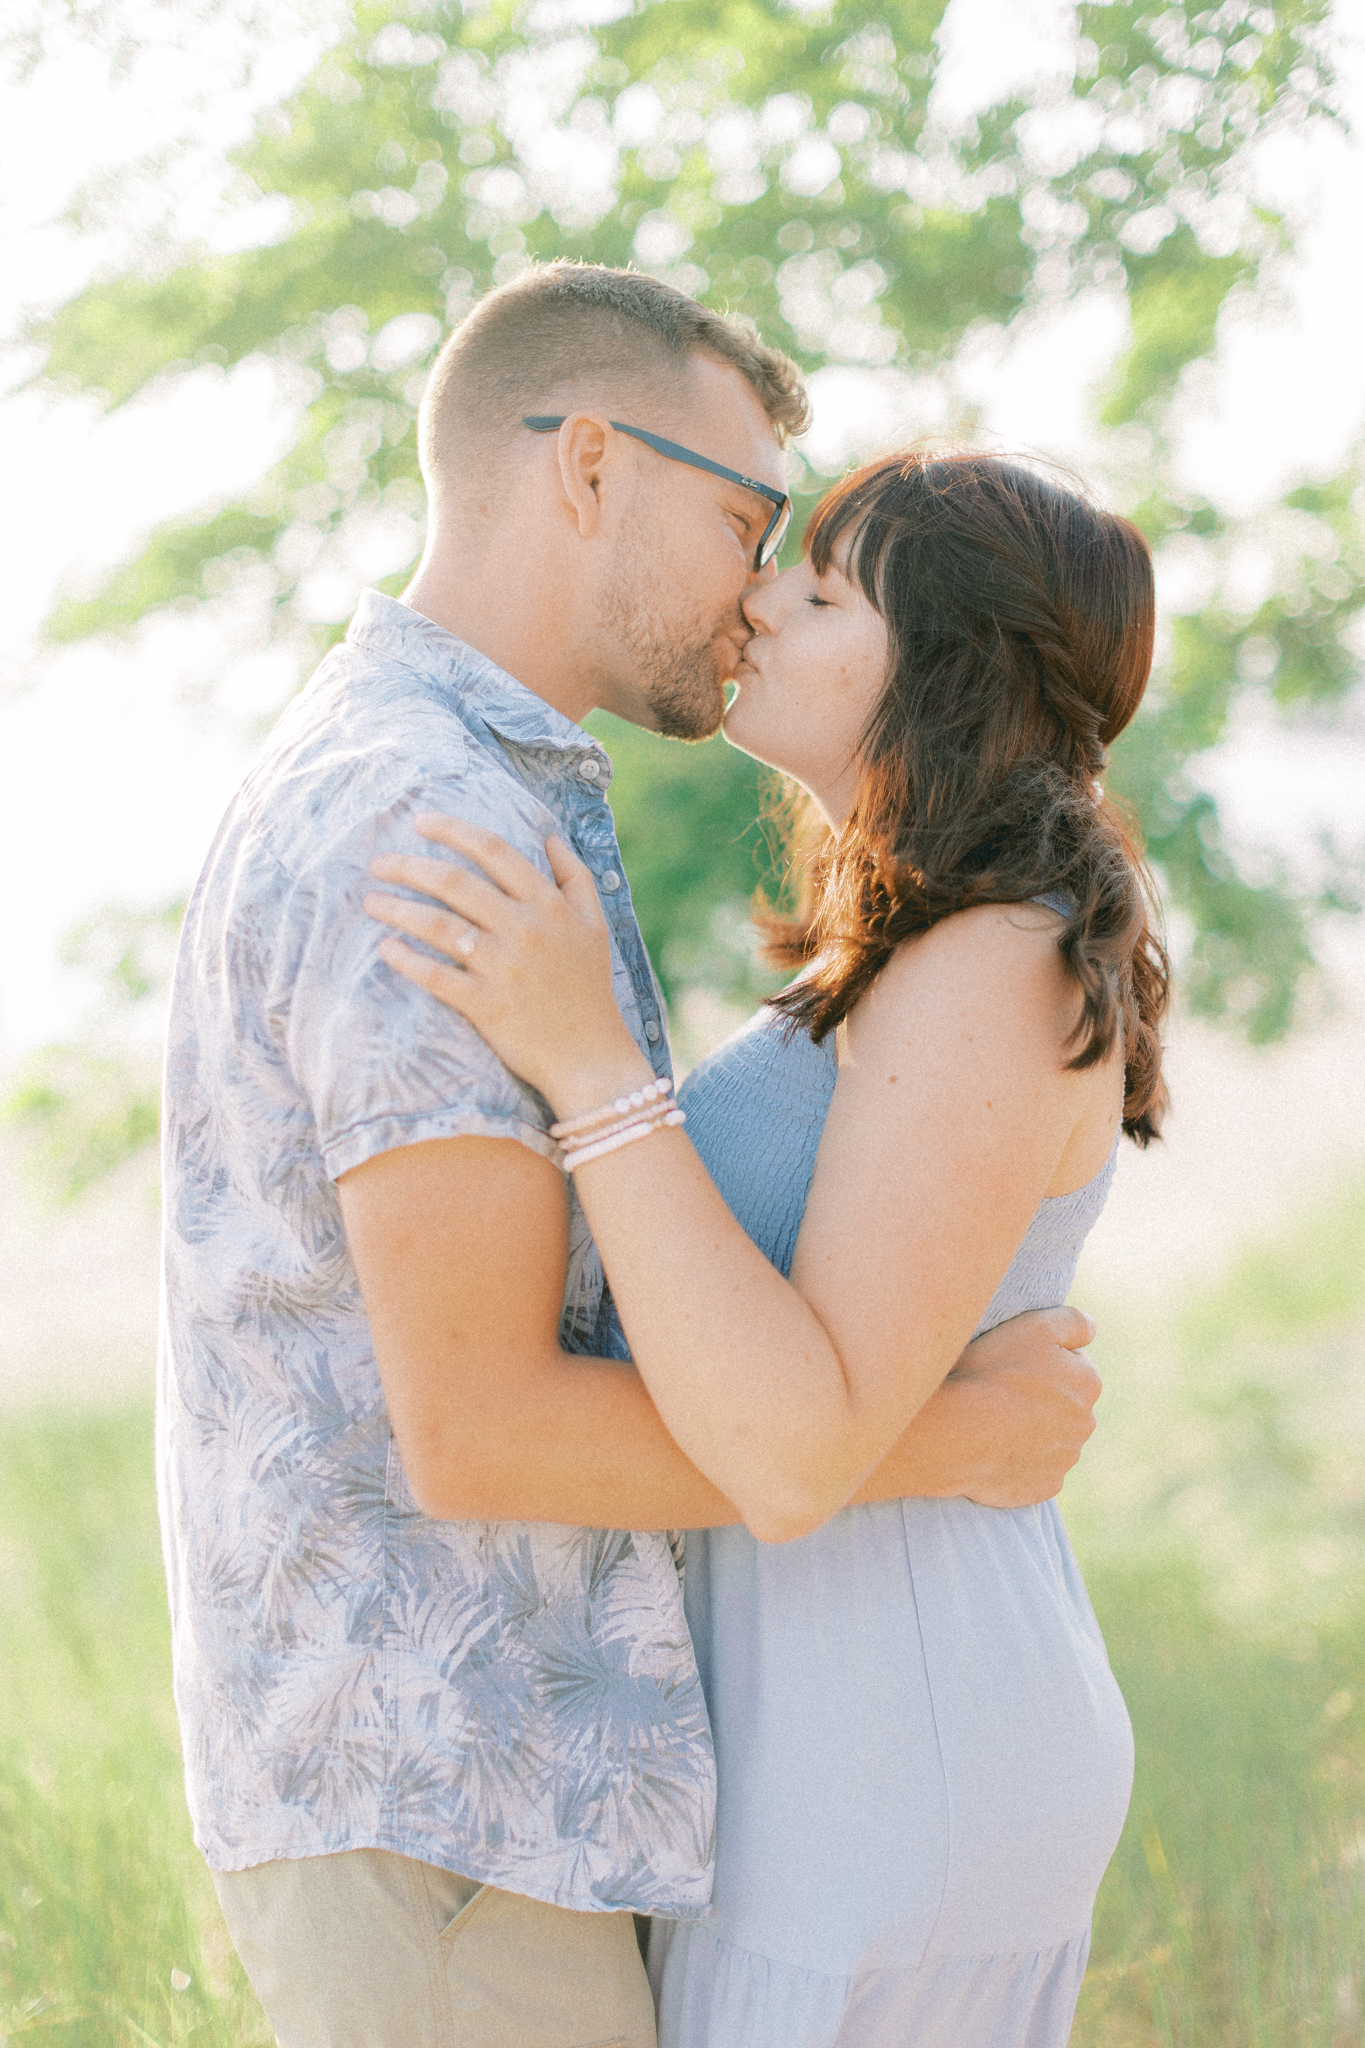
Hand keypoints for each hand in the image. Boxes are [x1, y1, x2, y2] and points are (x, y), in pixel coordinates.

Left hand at [366, 815, 651, 1113]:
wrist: (591, 1057)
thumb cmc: (590, 989)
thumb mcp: (596, 925)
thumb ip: (575, 877)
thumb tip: (550, 837)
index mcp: (549, 905)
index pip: (494, 851)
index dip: (453, 830)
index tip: (421, 822)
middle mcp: (525, 930)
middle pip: (455, 883)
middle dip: (409, 867)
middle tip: (379, 863)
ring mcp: (504, 968)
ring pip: (439, 926)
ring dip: (398, 909)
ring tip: (371, 901)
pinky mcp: (487, 1006)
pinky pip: (436, 976)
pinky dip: (407, 960)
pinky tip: (385, 949)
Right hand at [943, 1306, 1100, 1507]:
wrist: (956, 1433)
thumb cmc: (992, 1373)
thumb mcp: (1034, 1326)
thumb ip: (1072, 1322)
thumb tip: (1092, 1329)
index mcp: (1088, 1383)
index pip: (1071, 1364)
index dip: (1040, 1360)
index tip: (1012, 1362)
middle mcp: (1084, 1424)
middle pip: (1063, 1403)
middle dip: (1040, 1397)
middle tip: (1001, 1389)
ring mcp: (1064, 1459)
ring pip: (1050, 1437)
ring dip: (1030, 1429)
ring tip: (992, 1420)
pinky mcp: (1043, 1487)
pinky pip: (1034, 1469)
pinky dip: (1019, 1459)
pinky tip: (993, 1448)